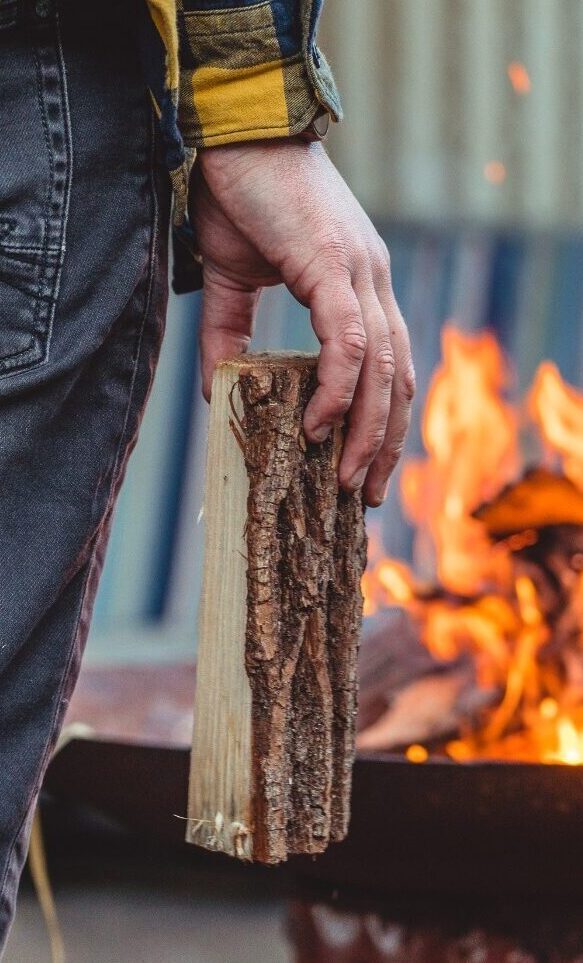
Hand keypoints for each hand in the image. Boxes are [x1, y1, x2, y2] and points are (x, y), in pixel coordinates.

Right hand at [191, 139, 414, 506]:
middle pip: (399, 376)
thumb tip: (219, 395)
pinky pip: (348, 340)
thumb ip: (230, 337)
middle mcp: (372, 279)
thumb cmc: (237, 196)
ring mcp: (360, 270)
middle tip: (368, 493)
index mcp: (359, 283)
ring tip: (350, 477)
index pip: (389, 363)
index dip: (384, 418)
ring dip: (369, 428)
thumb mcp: (232, 280)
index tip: (367, 465)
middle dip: (387, 440)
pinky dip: (338, 387)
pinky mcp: (332, 263)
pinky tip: (321, 424)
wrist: (230, 130)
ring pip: (382, 366)